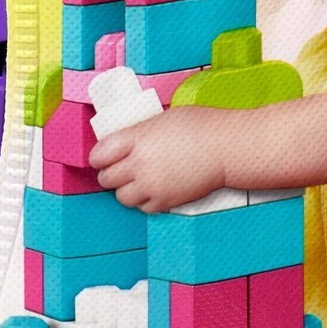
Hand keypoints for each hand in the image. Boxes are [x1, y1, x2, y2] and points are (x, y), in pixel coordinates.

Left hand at [90, 111, 229, 213]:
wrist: (228, 148)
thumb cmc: (201, 127)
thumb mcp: (162, 119)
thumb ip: (139, 133)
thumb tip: (125, 142)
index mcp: (137, 138)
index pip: (99, 154)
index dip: (98, 157)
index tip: (102, 157)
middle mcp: (140, 163)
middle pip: (106, 178)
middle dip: (110, 174)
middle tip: (118, 169)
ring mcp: (153, 184)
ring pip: (122, 197)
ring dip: (125, 189)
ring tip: (136, 181)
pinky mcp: (166, 201)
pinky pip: (143, 207)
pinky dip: (144, 201)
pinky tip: (153, 189)